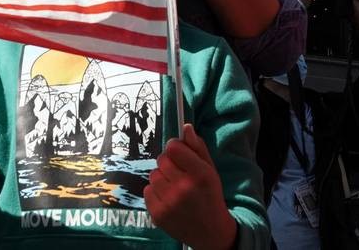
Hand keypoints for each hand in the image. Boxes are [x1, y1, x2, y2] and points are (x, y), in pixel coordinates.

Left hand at [145, 124, 236, 249]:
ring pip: (153, 174)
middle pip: (162, 159)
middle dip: (169, 162)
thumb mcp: (211, 171)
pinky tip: (168, 197)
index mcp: (200, 174)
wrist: (210, 231)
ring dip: (162, 177)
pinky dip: (156, 192)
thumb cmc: (210, 196)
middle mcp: (184, 188)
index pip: (174, 148)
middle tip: (178, 172)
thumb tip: (185, 127)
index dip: (175, 147)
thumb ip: (198, 148)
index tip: (178, 151)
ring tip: (174, 186)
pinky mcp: (157, 214)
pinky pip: (147, 190)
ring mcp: (169, 202)